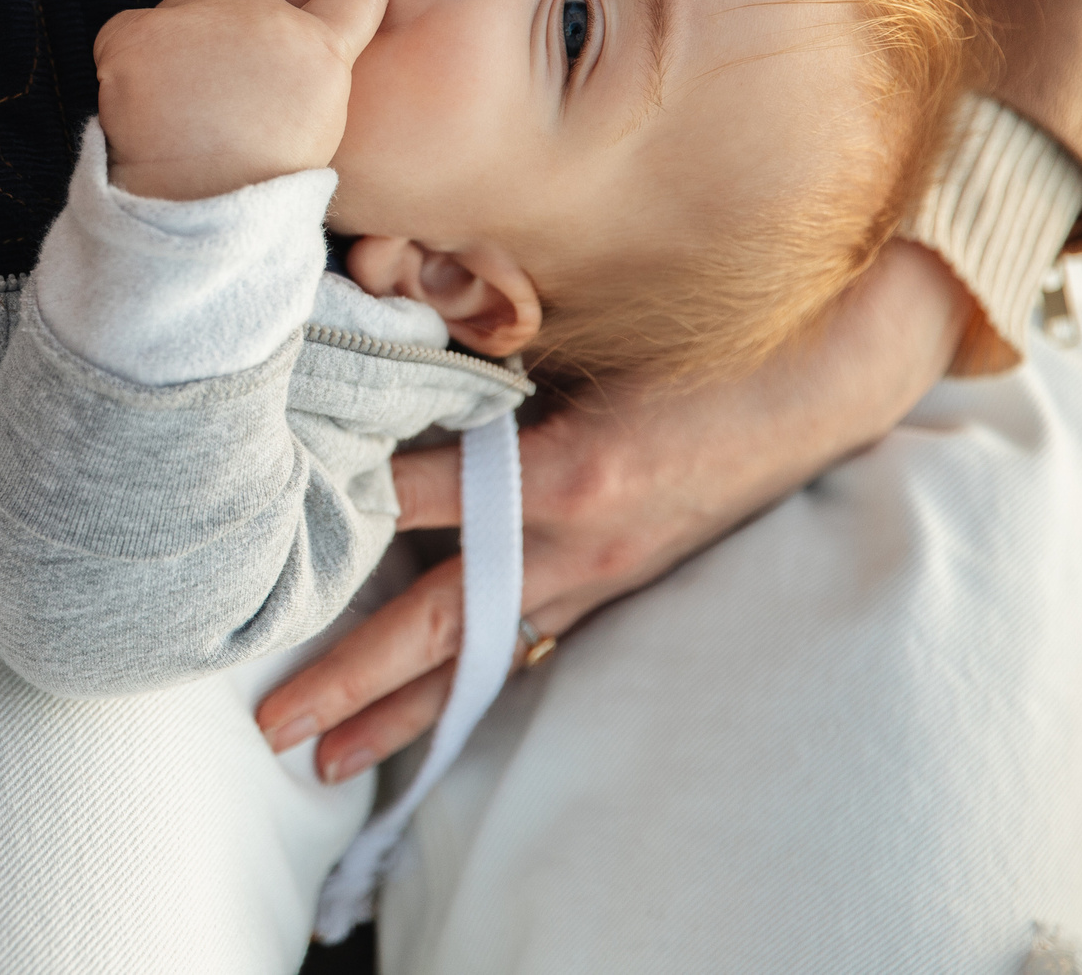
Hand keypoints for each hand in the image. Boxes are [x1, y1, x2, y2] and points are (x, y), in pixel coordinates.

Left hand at [94, 0, 388, 201]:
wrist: (198, 217)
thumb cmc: (254, 189)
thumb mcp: (312, 134)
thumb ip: (305, 77)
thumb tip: (277, 59)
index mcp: (320, 53)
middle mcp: (267, 20)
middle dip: (228, 29)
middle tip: (215, 99)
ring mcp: (200, 20)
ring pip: (181, 12)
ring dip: (175, 50)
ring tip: (177, 116)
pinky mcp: (138, 33)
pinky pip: (125, 32)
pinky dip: (125, 66)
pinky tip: (141, 110)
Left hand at [253, 238, 973, 778]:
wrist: (825, 372)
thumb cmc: (705, 327)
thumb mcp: (592, 323)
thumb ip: (486, 341)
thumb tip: (380, 320)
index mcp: (566, 470)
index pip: (416, 497)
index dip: (337, 510)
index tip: (256, 538)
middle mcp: (577, 543)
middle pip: (436, 624)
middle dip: (348, 679)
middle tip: (271, 725)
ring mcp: (601, 577)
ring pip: (478, 659)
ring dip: (399, 712)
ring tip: (325, 761)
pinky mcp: (618, 587)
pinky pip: (529, 650)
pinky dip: (472, 688)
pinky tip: (425, 725)